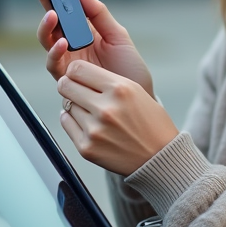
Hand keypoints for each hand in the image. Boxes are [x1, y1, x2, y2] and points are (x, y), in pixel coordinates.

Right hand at [26, 0, 154, 97]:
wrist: (137, 100)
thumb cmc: (129, 70)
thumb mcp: (118, 36)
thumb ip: (98, 14)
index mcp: (84, 31)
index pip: (63, 7)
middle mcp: (71, 45)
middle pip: (50, 19)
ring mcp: (68, 62)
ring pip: (46, 41)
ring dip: (46, 26)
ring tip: (52, 15)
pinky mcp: (67, 79)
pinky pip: (54, 64)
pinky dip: (55, 52)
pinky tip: (62, 43)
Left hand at [57, 60, 179, 175]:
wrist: (159, 157)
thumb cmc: (150, 123)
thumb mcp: (136, 91)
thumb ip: (107, 81)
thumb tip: (76, 74)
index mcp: (120, 90)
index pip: (78, 69)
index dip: (75, 71)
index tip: (77, 74)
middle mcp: (106, 108)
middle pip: (66, 86)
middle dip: (69, 86)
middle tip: (75, 90)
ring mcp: (94, 129)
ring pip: (67, 105)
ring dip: (76, 106)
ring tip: (94, 113)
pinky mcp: (87, 147)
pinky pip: (67, 123)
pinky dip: (73, 121)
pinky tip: (89, 124)